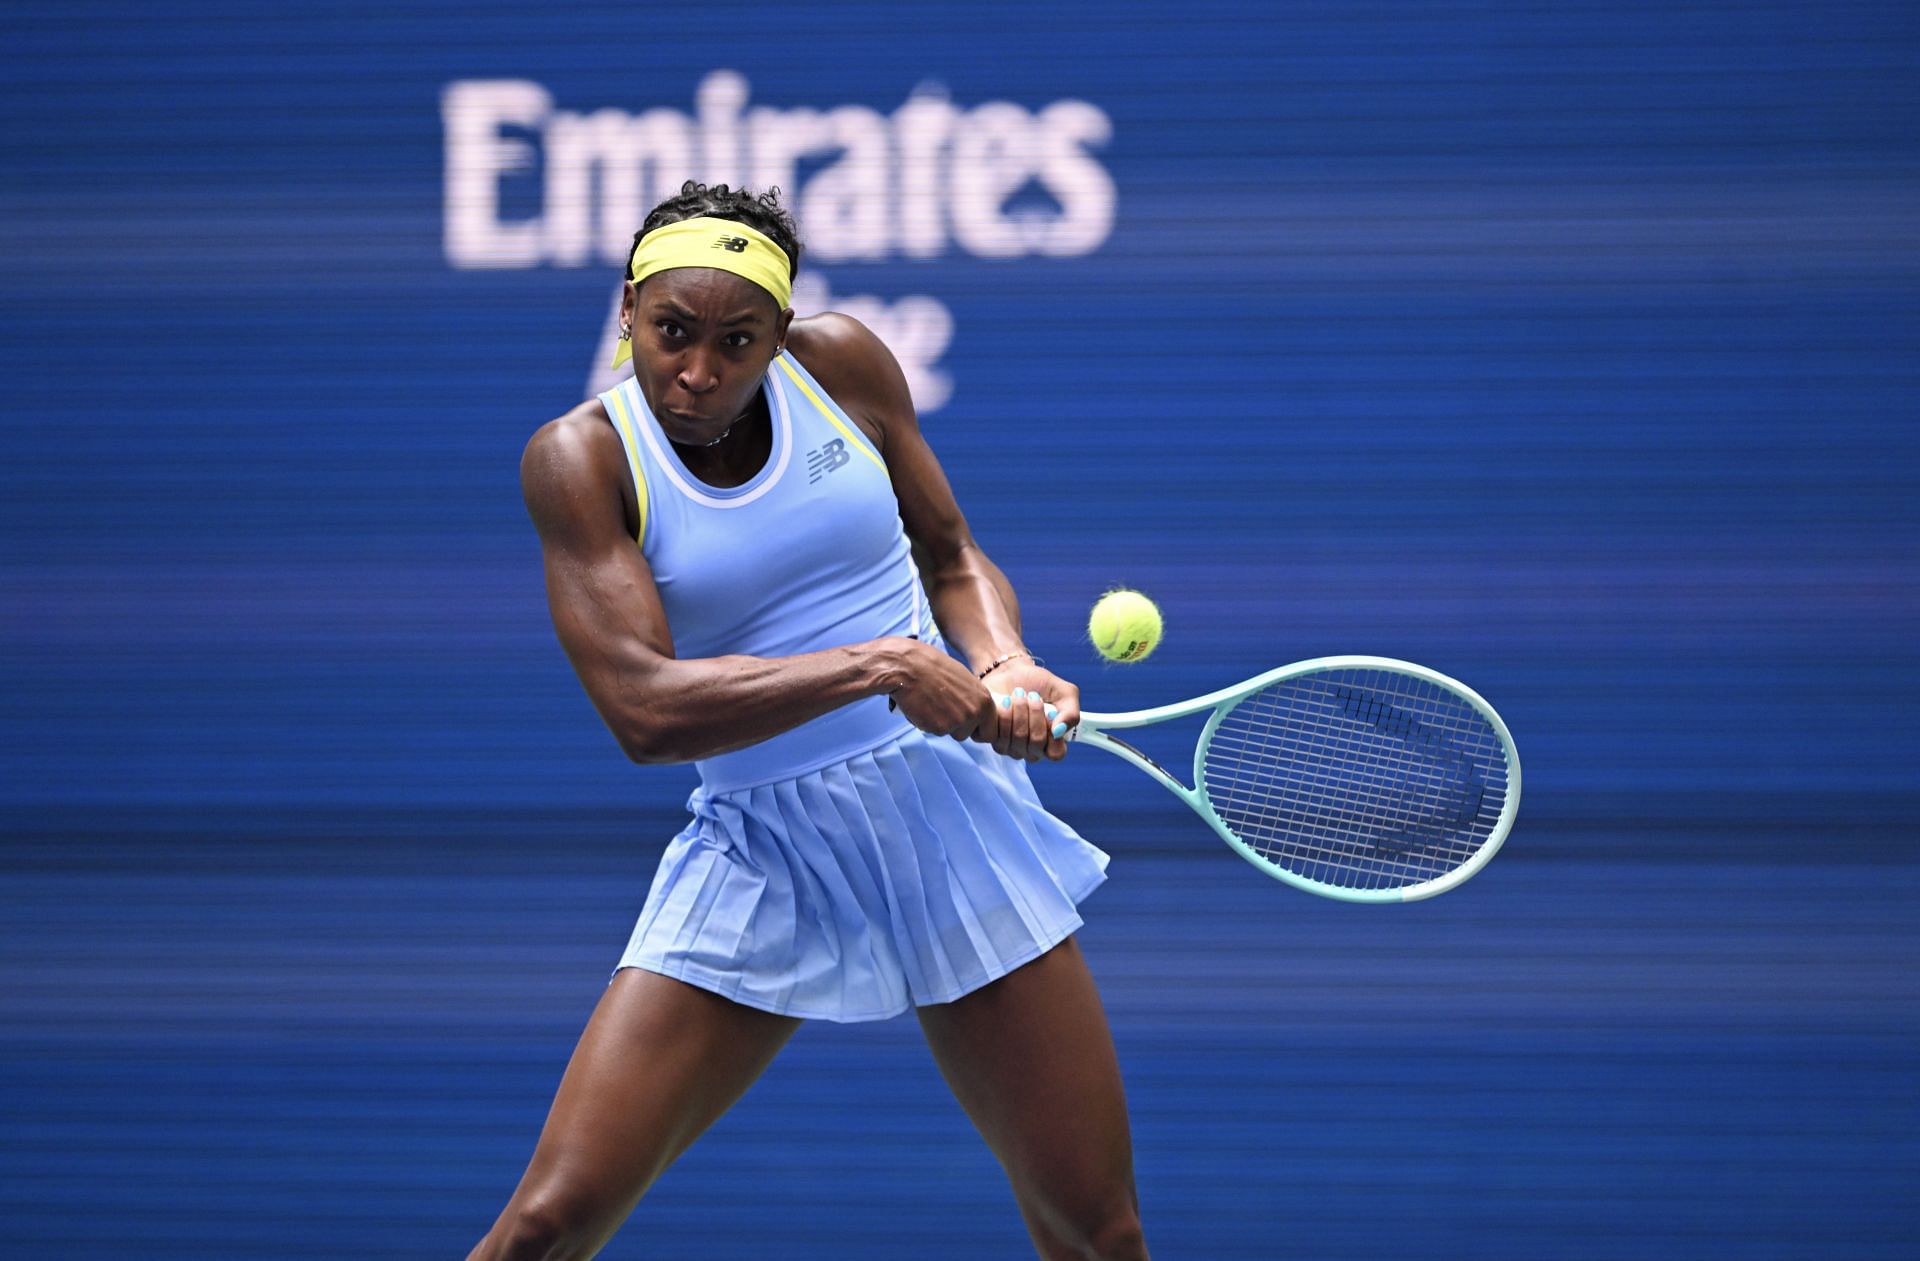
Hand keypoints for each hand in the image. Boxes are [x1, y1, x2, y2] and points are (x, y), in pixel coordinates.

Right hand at [880, 638, 999, 742]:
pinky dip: (928, 723)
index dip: (976, 729)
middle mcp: (975, 713)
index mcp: (985, 700)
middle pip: (968, 734)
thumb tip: (975, 713)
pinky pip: (935, 732)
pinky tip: (923, 706)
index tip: (967, 724)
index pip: (990, 731)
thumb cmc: (934, 668)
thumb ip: (973, 699)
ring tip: (932, 704)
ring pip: (951, 733)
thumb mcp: (964, 680)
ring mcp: (957, 722)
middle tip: (944, 709)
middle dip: (957, 727)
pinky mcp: (939, 728)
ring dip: (942, 725)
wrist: (910, 666)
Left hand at [981, 659, 1078, 761]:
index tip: (1050, 711)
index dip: (1054, 736)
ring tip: (1019, 694)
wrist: (1010, 671)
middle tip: (1033, 695)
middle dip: (1035, 715)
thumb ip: (1071, 713)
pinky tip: (1005, 701)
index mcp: (1053, 742)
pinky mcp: (994, 738)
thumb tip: (1059, 731)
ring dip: (1020, 712)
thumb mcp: (1064, 692)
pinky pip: (999, 736)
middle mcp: (1032, 749)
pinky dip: (1004, 714)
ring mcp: (1012, 747)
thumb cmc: (1039, 683)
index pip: (1056, 754)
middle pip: (1036, 744)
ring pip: (1018, 740)